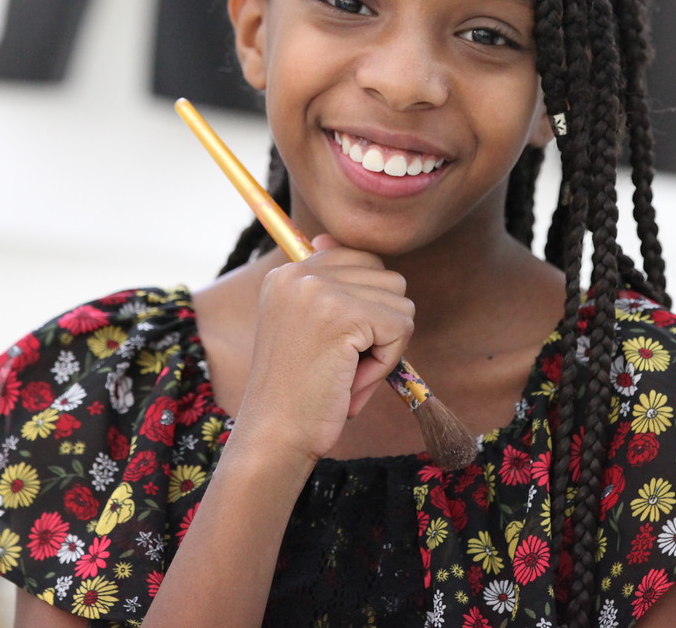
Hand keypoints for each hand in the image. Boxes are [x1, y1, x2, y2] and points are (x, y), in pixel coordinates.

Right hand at [228, 235, 414, 465]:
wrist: (274, 435)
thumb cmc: (298, 392)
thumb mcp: (306, 328)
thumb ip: (327, 288)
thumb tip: (330, 239)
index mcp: (287, 273)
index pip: (361, 260)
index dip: (368, 306)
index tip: (339, 342)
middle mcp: (299, 273)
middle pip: (388, 277)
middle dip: (381, 326)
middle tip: (344, 362)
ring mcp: (318, 290)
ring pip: (400, 302)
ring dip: (384, 346)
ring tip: (344, 372)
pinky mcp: (341, 314)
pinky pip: (400, 328)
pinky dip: (386, 362)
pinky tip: (349, 380)